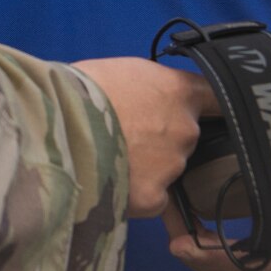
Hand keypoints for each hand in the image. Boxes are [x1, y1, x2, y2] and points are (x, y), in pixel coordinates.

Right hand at [71, 57, 215, 217]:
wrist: (53, 123)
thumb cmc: (78, 89)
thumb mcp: (120, 72)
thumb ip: (148, 89)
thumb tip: (148, 101)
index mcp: (178, 91)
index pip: (217, 98)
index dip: (211, 107)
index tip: (208, 113)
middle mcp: (185, 129)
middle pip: (185, 138)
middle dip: (162, 140)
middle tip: (125, 135)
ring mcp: (172, 166)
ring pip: (166, 170)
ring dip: (146, 166)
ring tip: (108, 156)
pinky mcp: (153, 197)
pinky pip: (152, 199)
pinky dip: (134, 193)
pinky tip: (108, 179)